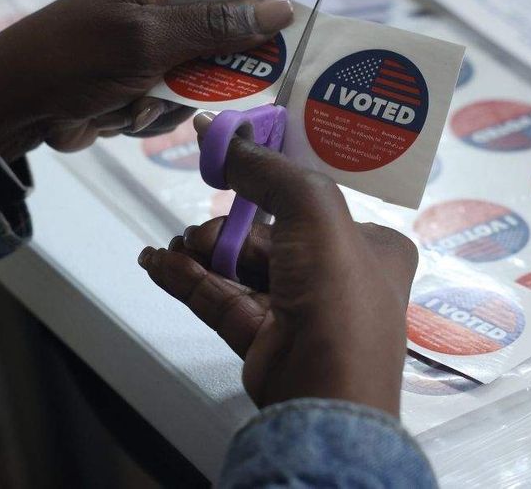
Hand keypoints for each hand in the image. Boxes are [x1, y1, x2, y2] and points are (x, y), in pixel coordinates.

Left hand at [0, 0, 293, 160]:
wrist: (16, 102)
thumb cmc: (76, 58)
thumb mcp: (150, 41)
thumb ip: (217, 27)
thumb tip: (282, 10)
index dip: (261, 29)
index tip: (280, 63)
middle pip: (225, 41)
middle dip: (200, 77)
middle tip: (174, 88)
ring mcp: (154, 38)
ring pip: (201, 80)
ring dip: (169, 101)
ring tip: (131, 98)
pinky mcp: (143, 73)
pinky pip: (175, 101)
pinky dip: (151, 113)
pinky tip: (120, 109)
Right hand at [136, 121, 417, 415]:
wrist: (324, 400)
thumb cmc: (340, 302)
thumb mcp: (314, 213)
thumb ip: (269, 171)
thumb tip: (221, 132)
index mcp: (373, 246)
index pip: (317, 202)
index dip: (273, 179)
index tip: (231, 159)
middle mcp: (340, 278)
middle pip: (271, 234)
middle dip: (226, 225)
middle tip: (196, 222)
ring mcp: (301, 312)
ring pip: (241, 268)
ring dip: (202, 252)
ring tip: (172, 245)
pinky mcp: (264, 339)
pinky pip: (221, 297)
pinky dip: (188, 279)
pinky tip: (157, 263)